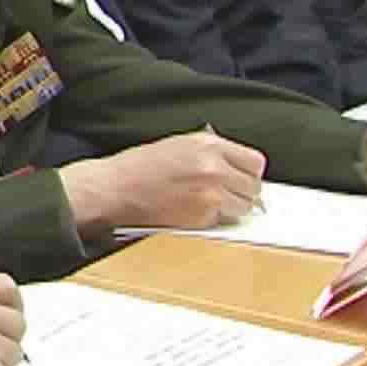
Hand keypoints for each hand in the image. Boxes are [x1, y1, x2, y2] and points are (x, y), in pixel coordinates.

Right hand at [58, 129, 265, 235]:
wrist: (112, 189)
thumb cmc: (136, 168)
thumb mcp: (177, 146)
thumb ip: (211, 153)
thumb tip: (236, 169)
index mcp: (208, 144)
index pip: (255, 161)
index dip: (248, 173)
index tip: (240, 179)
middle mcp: (213, 166)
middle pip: (254, 187)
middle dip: (241, 193)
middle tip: (223, 195)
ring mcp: (210, 192)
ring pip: (243, 207)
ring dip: (231, 208)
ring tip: (206, 204)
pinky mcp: (201, 216)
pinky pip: (222, 221)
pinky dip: (212, 220)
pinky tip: (191, 211)